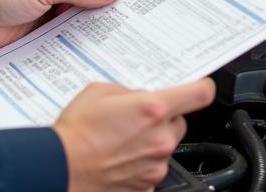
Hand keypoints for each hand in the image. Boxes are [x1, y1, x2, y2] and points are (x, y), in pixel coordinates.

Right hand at [54, 79, 215, 191]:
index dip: (203, 86)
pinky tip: (120, 154)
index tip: (202, 85)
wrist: (62, 167)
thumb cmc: (77, 130)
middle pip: (180, 121)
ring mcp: (155, 164)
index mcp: (153, 108)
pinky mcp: (147, 185)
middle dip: (163, 116)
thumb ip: (131, 91)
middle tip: (138, 115)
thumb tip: (140, 97)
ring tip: (122, 136)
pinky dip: (142, 159)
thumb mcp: (102, 90)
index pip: (199, 94)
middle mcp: (160, 138)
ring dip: (152, 138)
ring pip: (166, 144)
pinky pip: (153, 165)